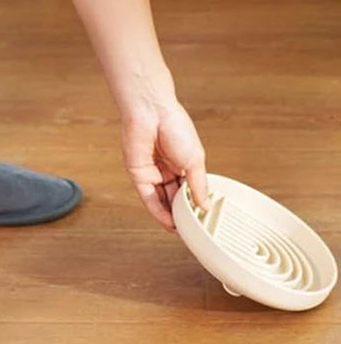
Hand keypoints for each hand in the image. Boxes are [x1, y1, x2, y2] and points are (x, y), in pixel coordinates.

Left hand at [121, 98, 208, 231]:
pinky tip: (168, 223)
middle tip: (191, 231)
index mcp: (182, 164)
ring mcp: (151, 173)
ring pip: (161, 201)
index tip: (202, 221)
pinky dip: (158, 211)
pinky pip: (148, 197)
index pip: (188, 190)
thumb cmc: (175, 127)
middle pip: (174, 198)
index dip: (194, 206)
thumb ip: (198, 185)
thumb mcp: (194, 160)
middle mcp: (166, 170)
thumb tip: (205, 206)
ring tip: (181, 232)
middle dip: (181, 215)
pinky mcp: (138, 174)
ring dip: (170, 217)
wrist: (152, 112)